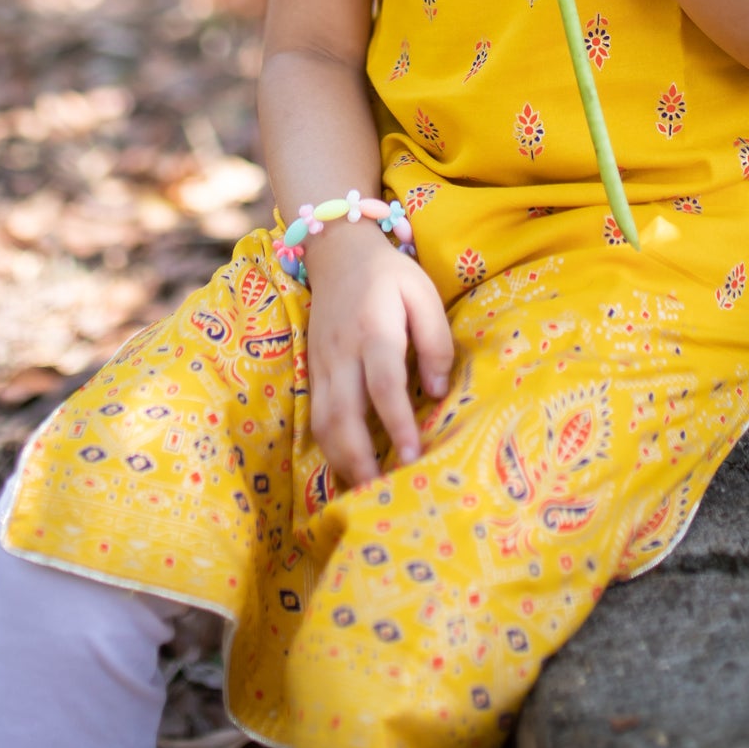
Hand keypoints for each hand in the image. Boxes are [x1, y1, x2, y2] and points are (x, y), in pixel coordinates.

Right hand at [302, 225, 453, 489]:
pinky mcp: (312, 371)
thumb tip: (436, 393)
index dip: (398, 424)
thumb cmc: (389, 276)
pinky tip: (348, 465)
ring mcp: (321, 364)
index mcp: (374, 331)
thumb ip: (435, 342)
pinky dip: (329, 447)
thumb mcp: (423, 295)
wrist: (337, 252)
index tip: (414, 457)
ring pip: (323, 422)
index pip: (384, 384)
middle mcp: (342, 352)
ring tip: (365, 491)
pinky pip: (316, 416)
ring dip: (341, 460)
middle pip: (343, 414)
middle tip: (382, 494)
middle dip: (360, 459)